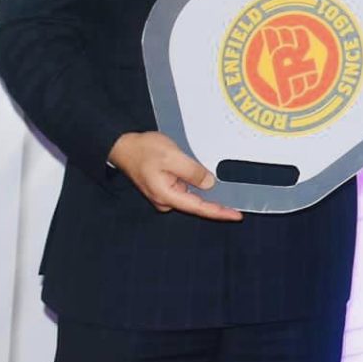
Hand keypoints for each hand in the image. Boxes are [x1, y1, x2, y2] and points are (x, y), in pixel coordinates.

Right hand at [108, 131, 242, 220]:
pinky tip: (207, 179)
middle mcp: (166, 200)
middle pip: (197, 204)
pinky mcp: (165, 187)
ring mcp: (165, 195)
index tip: (237, 215)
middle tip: (238, 202)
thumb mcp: (172, 157)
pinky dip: (196, 184)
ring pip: (191, 195)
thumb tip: (209, 183)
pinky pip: (185, 188)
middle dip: (216, 203)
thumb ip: (192, 171)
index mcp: (167, 195)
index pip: (199, 207)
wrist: (123, 146)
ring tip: (222, 188)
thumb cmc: (145, 150)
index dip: (219, 212)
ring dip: (206, 191)